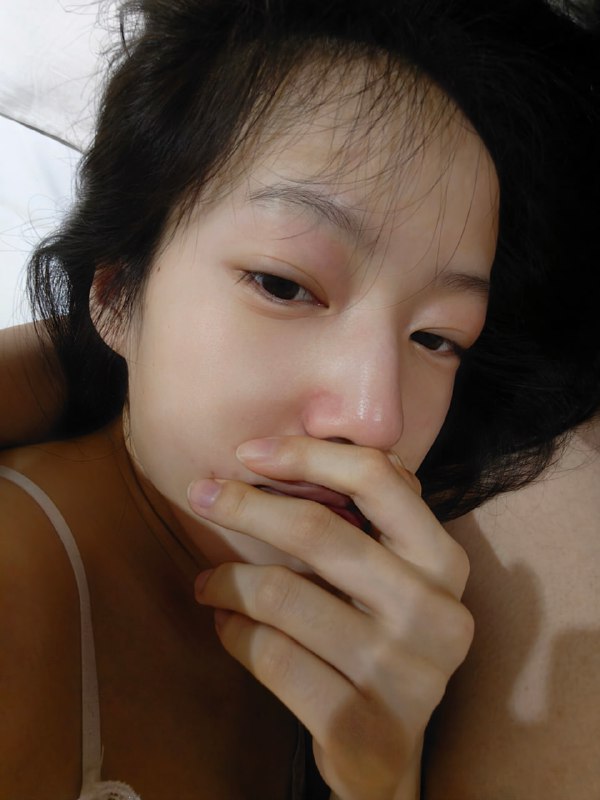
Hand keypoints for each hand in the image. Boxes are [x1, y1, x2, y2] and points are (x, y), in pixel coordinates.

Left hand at [188, 437, 472, 799]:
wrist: (388, 754)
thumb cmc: (379, 640)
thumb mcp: (396, 576)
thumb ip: (372, 519)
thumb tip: (296, 452)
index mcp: (444, 563)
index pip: (378, 479)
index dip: (306, 455)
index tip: (249, 453)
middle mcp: (435, 613)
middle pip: (317, 530)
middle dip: (244, 505)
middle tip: (199, 495)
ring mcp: (403, 674)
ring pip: (282, 595)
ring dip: (227, 581)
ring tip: (208, 582)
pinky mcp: (362, 727)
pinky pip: (272, 657)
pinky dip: (234, 634)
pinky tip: (225, 625)